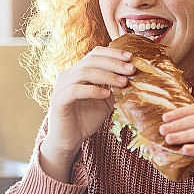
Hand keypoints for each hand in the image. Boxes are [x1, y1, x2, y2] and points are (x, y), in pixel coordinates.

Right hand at [40, 46, 133, 179]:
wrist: (70, 139)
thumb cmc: (87, 119)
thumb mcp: (106, 101)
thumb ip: (116, 88)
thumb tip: (135, 78)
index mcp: (79, 71)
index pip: (95, 54)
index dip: (113, 53)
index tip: (131, 57)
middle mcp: (68, 75)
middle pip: (91, 60)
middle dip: (114, 63)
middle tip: (131, 69)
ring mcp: (61, 87)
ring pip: (84, 72)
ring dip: (106, 76)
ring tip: (123, 82)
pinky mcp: (58, 101)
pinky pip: (75, 91)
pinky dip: (92, 91)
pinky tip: (106, 95)